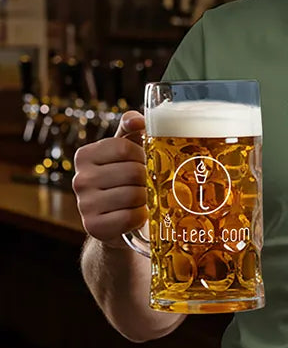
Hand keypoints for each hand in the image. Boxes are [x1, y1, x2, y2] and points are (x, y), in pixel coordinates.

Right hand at [72, 111, 147, 245]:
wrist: (118, 219)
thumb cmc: (125, 177)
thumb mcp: (127, 149)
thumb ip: (131, 127)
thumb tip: (138, 120)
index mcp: (85, 155)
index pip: (124, 148)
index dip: (142, 155)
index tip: (143, 162)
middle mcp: (80, 179)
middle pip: (132, 172)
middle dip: (147, 178)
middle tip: (146, 183)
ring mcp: (84, 205)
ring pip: (134, 195)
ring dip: (146, 198)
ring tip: (142, 198)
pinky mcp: (94, 227)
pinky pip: (131, 217)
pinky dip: (141, 216)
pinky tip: (136, 213)